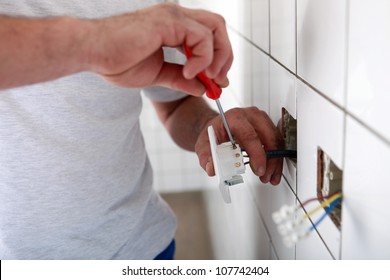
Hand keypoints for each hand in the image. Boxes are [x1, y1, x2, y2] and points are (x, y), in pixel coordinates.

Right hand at [90, 3, 232, 94]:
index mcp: (173, 27)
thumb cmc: (116, 60)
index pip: (208, 36)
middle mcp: (176, 17)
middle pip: (217, 27)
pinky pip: (202, 37)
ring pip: (215, 28)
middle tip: (220, 80)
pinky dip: (203, 58)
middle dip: (225, 55)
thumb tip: (202, 87)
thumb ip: (181, 79)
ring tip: (208, 78)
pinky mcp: (169, 21)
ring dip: (218, 57)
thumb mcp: (158, 75)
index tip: (218, 82)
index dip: (219, 59)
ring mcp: (173, 16)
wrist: (92, 53)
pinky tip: (189, 72)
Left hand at [195, 107, 283, 185]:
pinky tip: (272, 172)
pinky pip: (276, 143)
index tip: (259, 170)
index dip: (257, 154)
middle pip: (268, 137)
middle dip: (270, 160)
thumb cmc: (212, 133)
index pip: (250, 135)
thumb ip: (206, 157)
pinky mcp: (267, 127)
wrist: (216, 127)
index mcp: (235, 117)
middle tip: (265, 177)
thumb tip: (212, 169)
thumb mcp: (204, 145)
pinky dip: (276, 159)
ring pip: (276, 141)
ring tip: (269, 178)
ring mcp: (261, 120)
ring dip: (275, 162)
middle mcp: (251, 116)